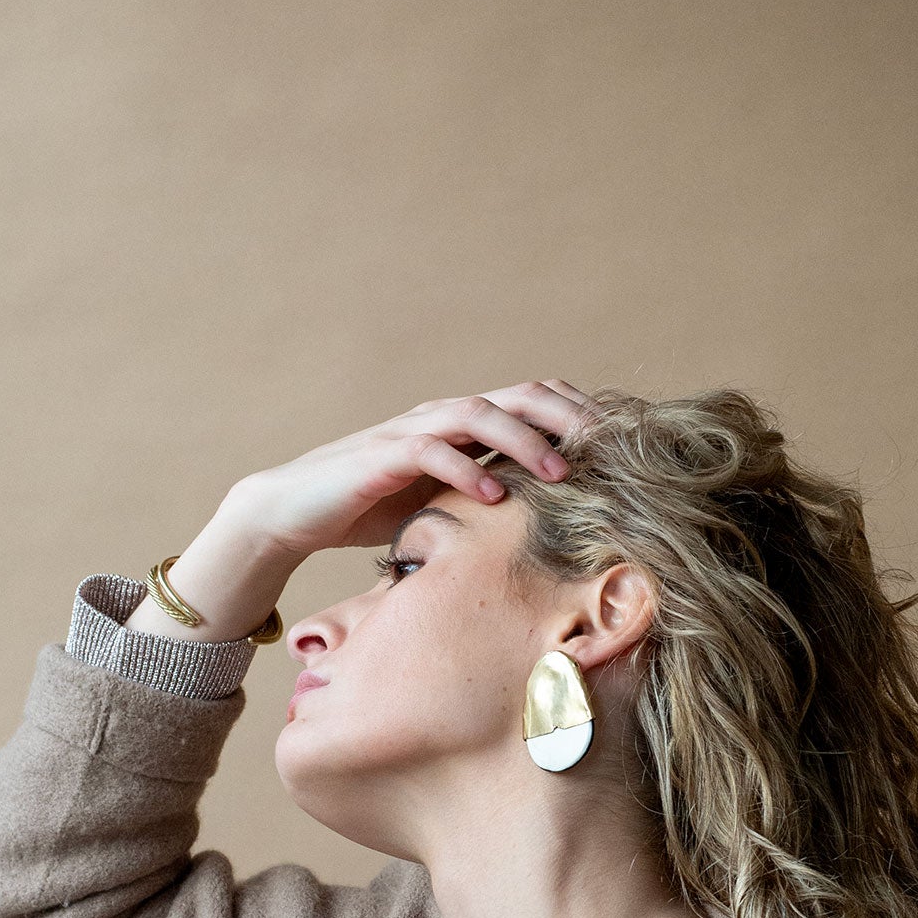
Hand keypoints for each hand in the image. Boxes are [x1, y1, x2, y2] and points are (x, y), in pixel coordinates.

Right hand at [215, 379, 594, 563]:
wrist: (294, 513)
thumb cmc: (372, 510)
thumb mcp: (446, 504)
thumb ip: (490, 497)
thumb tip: (552, 522)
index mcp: (463, 424)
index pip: (533, 400)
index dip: (578, 414)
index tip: (622, 443)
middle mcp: (443, 416)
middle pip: (518, 396)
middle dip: (568, 419)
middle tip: (611, 448)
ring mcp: (411, 430)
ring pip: (479, 414)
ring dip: (524, 442)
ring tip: (560, 473)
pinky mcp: (381, 456)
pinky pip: (430, 451)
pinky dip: (465, 469)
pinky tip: (494, 496)